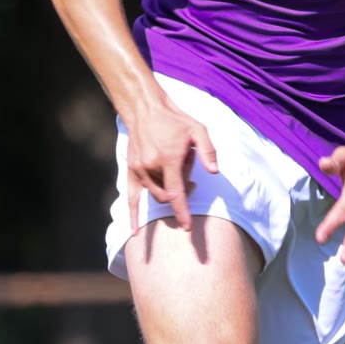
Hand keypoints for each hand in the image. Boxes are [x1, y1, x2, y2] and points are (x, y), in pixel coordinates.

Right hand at [124, 97, 219, 234]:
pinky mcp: (131, 171)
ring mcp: (139, 170)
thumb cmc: (175, 121)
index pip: (176, 192)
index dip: (182, 211)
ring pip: (155, 194)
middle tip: (189, 178)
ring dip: (167, 191)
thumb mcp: (198, 129)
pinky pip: (130, 198)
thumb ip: (207, 150)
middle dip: (180, 193)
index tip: (188, 227)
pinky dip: (133, 215)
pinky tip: (135, 233)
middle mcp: (151, 167)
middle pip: (167, 194)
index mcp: (168, 159)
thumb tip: (214, 171)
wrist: (145, 110)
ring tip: (175, 169)